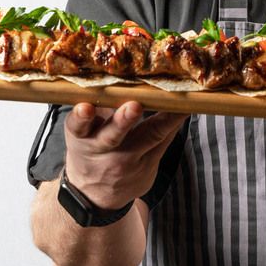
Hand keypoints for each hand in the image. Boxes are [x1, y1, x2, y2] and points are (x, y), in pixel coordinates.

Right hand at [63, 101, 186, 209]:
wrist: (95, 194)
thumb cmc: (91, 147)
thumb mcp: (83, 130)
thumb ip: (95, 105)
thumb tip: (115, 71)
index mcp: (81, 136)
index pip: (77, 126)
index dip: (81, 116)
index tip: (86, 108)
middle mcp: (103, 149)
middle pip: (113, 135)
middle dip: (124, 120)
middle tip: (134, 106)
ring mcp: (127, 161)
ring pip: (149, 138)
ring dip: (164, 120)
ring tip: (179, 106)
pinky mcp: (148, 165)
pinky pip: (165, 140)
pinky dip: (175, 123)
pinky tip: (187, 108)